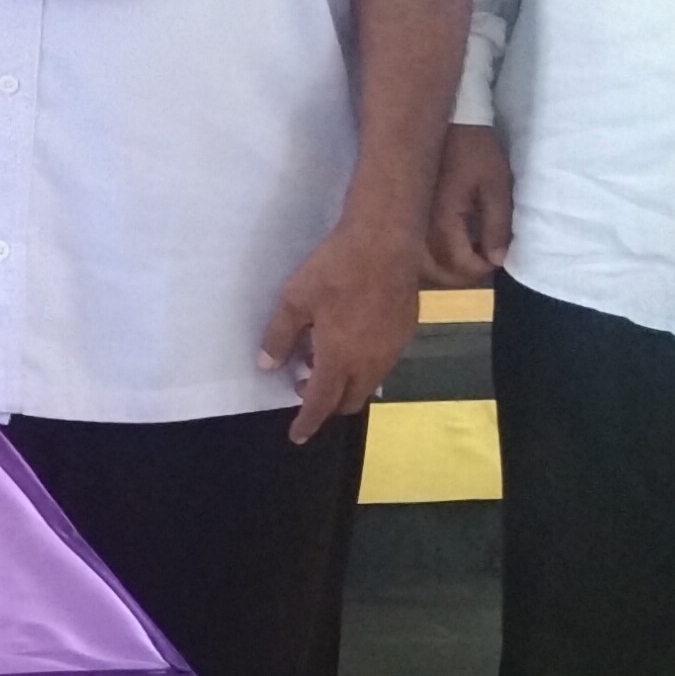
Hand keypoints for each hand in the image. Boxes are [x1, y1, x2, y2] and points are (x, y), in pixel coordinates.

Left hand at [260, 215, 423, 444]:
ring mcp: (393, 347)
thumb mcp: (295, 300)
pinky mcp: (406, 330)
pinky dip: (364, 363)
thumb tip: (268, 365)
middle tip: (305, 384)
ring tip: (323, 357)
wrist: (386, 240)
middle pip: (350, 400)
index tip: (297, 434)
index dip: (308, 421)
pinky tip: (350, 338)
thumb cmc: (335, 269)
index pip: (322, 403)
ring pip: (369, 381)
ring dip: (346, 382)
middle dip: (328, 403)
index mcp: (340, 358)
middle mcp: (371, 361)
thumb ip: (280, 336)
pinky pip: (383, 361)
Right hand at [427, 122, 513, 283]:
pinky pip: (416, 248)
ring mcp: (411, 221)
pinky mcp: (408, 213)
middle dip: (464, 274)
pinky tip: (451, 244)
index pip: (460, 264)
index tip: (498, 257)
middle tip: (485, 261)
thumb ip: (497, 226)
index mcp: (442, 221)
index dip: (483, 268)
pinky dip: (433, 256)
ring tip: (468, 255)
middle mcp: (419, 226)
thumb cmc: (475, 151)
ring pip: (422, 264)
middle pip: (437, 272)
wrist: (447, 122)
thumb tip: (496, 260)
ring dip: (445, 268)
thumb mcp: (495, 187)